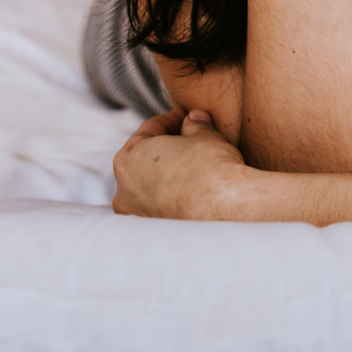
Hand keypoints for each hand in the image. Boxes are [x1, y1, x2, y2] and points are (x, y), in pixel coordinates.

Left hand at [112, 108, 248, 218]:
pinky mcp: (153, 234)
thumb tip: (194, 120)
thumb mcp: (205, 136)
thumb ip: (195, 125)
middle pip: (145, 160)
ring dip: (168, 176)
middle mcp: (124, 190)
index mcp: (128, 158)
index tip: (186, 117)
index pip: (149, 130)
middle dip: (167, 150)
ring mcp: (137, 216)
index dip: (171, 120)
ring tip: (193, 169)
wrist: (227, 211)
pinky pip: (160, 209)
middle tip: (191, 141)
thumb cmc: (211, 170)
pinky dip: (172, 200)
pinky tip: (193, 194)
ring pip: (150, 188)